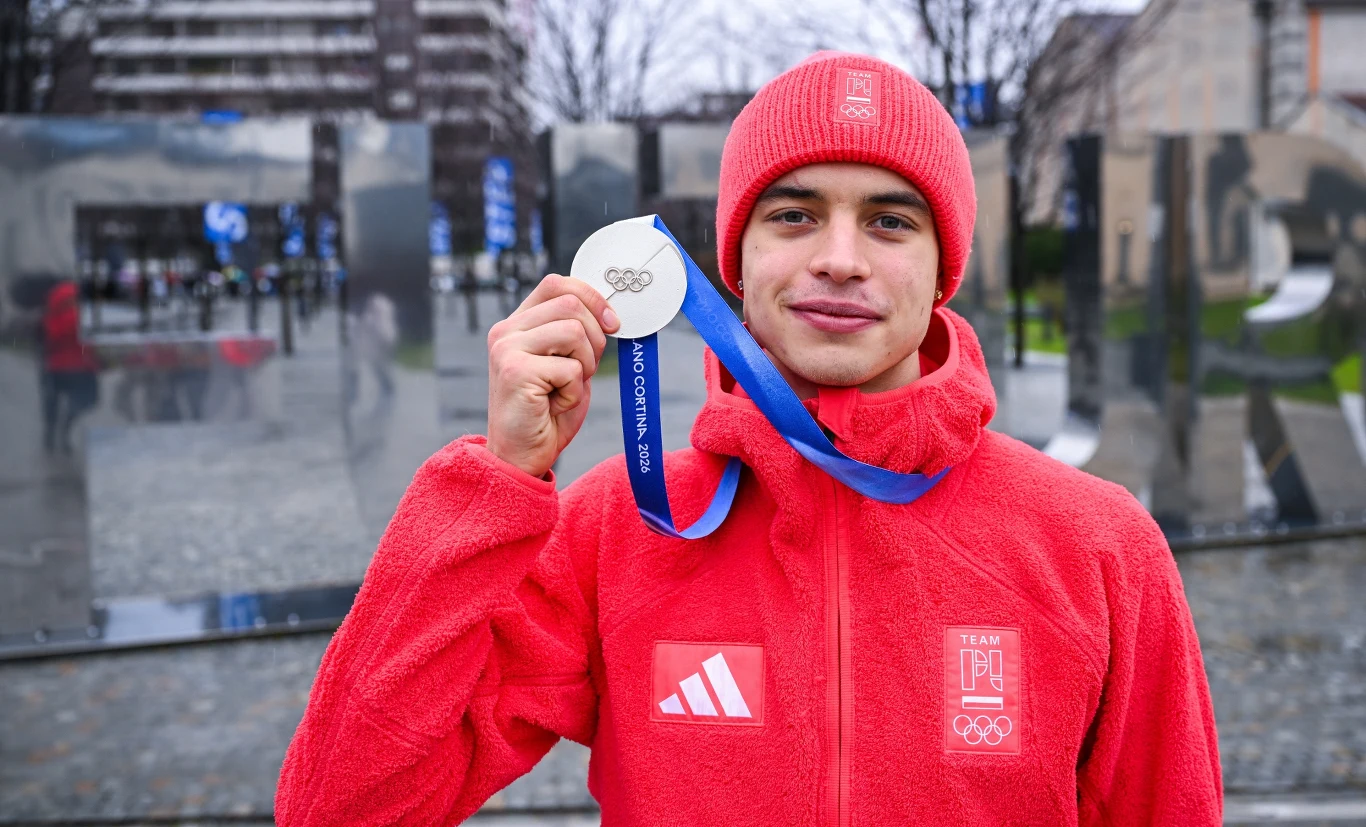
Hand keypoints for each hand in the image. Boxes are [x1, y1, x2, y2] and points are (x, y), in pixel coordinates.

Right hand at [486, 274, 620, 477]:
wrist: (522, 456)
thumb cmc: (547, 413)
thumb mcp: (567, 364)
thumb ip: (577, 335)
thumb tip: (610, 312)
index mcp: (518, 324)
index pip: (557, 284)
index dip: (592, 297)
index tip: (612, 323)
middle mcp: (507, 331)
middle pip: (571, 303)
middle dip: (595, 338)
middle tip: (585, 370)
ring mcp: (507, 349)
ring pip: (574, 331)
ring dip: (585, 365)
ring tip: (566, 388)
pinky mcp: (515, 372)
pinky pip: (569, 368)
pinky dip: (574, 391)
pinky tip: (555, 404)